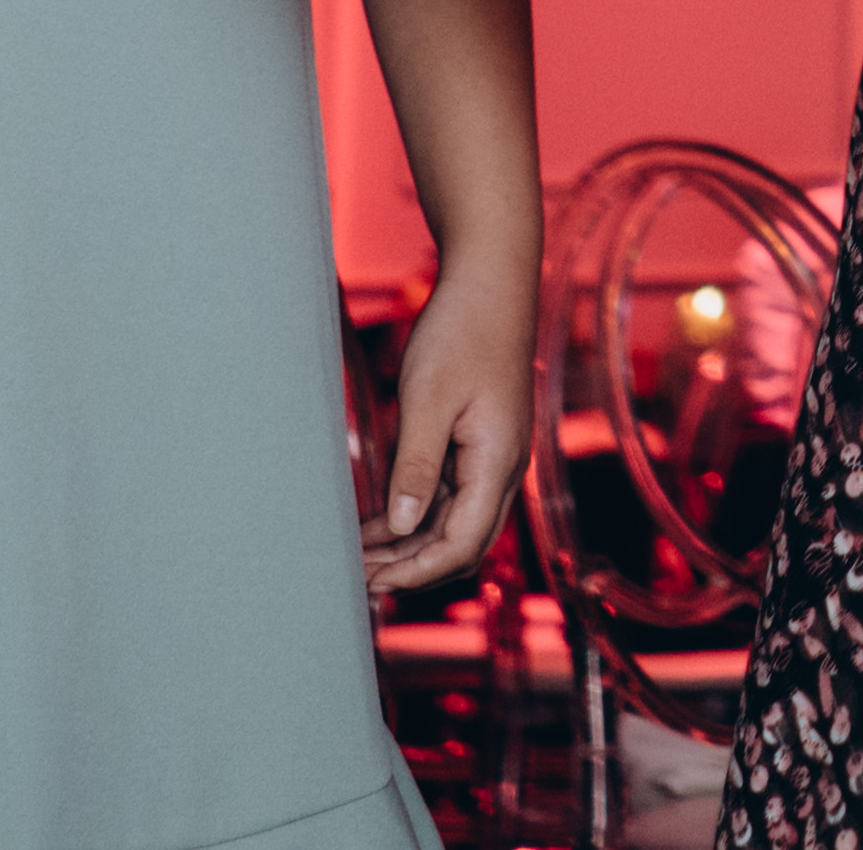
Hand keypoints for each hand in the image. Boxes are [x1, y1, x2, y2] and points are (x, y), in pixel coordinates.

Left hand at [362, 259, 531, 598]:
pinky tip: (378, 522)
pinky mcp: (480, 440)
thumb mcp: (429, 399)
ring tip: (360, 557)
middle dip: (413, 569)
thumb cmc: (462, 331)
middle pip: (463, 543)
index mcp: (498, 461)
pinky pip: (451, 494)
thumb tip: (402, 526)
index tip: (370, 582)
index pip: (462, 544)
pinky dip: (416, 514)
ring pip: (456, 522)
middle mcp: (503, 466)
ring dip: (412, 544)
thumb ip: (417, 466)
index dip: (416, 572)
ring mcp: (494, 454)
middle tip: (358, 578)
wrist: (492, 280)